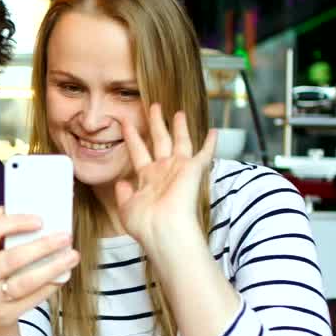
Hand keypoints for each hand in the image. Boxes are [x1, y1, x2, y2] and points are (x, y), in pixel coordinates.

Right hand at [0, 207, 78, 335]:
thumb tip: (8, 207)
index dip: (16, 223)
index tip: (40, 220)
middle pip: (12, 258)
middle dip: (43, 247)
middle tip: (66, 237)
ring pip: (25, 282)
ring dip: (53, 268)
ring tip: (72, 256)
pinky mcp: (4, 313)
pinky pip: (33, 298)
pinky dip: (51, 285)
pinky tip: (64, 274)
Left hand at [114, 104, 216, 253]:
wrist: (163, 229)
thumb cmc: (144, 223)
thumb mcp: (127, 207)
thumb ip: (124, 193)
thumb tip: (122, 183)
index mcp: (147, 179)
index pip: (138, 152)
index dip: (132, 137)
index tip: (124, 122)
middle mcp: (164, 172)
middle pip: (159, 140)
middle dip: (156, 123)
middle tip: (153, 106)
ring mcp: (179, 170)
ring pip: (180, 141)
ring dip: (179, 127)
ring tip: (179, 112)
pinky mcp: (193, 170)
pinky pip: (204, 154)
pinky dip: (210, 144)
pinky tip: (214, 132)